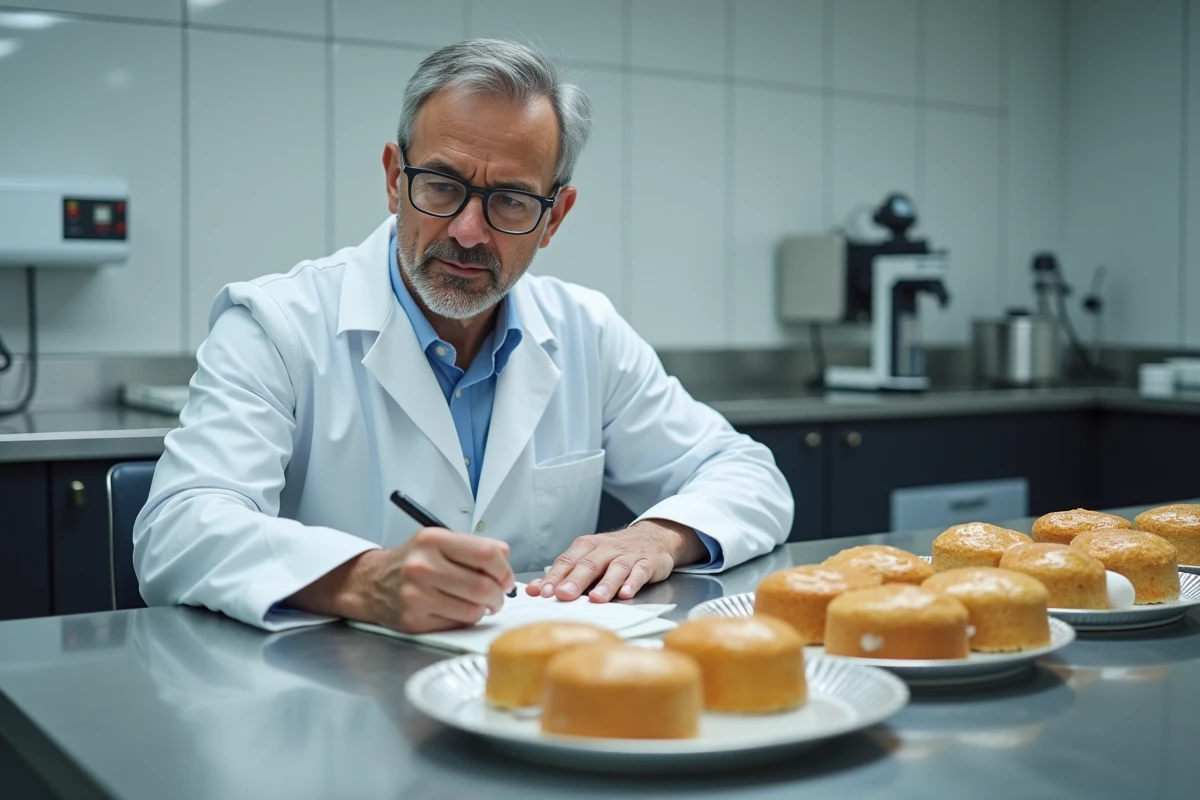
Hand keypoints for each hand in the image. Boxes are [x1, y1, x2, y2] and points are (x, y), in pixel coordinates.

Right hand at [288, 528, 515, 633]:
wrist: (371, 583)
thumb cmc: (412, 561)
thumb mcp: (439, 541)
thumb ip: (473, 548)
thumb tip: (506, 561)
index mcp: (433, 540)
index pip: (487, 554)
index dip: (504, 569)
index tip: (506, 577)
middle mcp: (422, 566)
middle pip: (483, 586)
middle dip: (499, 595)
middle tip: (499, 596)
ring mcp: (416, 596)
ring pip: (473, 610)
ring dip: (484, 609)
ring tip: (478, 603)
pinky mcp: (414, 621)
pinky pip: (457, 624)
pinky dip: (465, 619)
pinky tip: (457, 610)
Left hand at [525, 519, 707, 602]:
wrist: (653, 537)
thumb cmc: (614, 553)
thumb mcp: (588, 558)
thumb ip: (564, 575)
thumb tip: (536, 591)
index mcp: (587, 547)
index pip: (567, 562)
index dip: (554, 577)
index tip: (541, 593)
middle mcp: (606, 549)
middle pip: (589, 564)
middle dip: (575, 580)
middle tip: (563, 595)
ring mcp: (627, 555)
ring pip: (615, 568)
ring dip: (606, 583)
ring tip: (596, 599)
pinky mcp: (648, 562)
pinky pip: (640, 572)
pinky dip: (633, 582)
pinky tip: (626, 593)